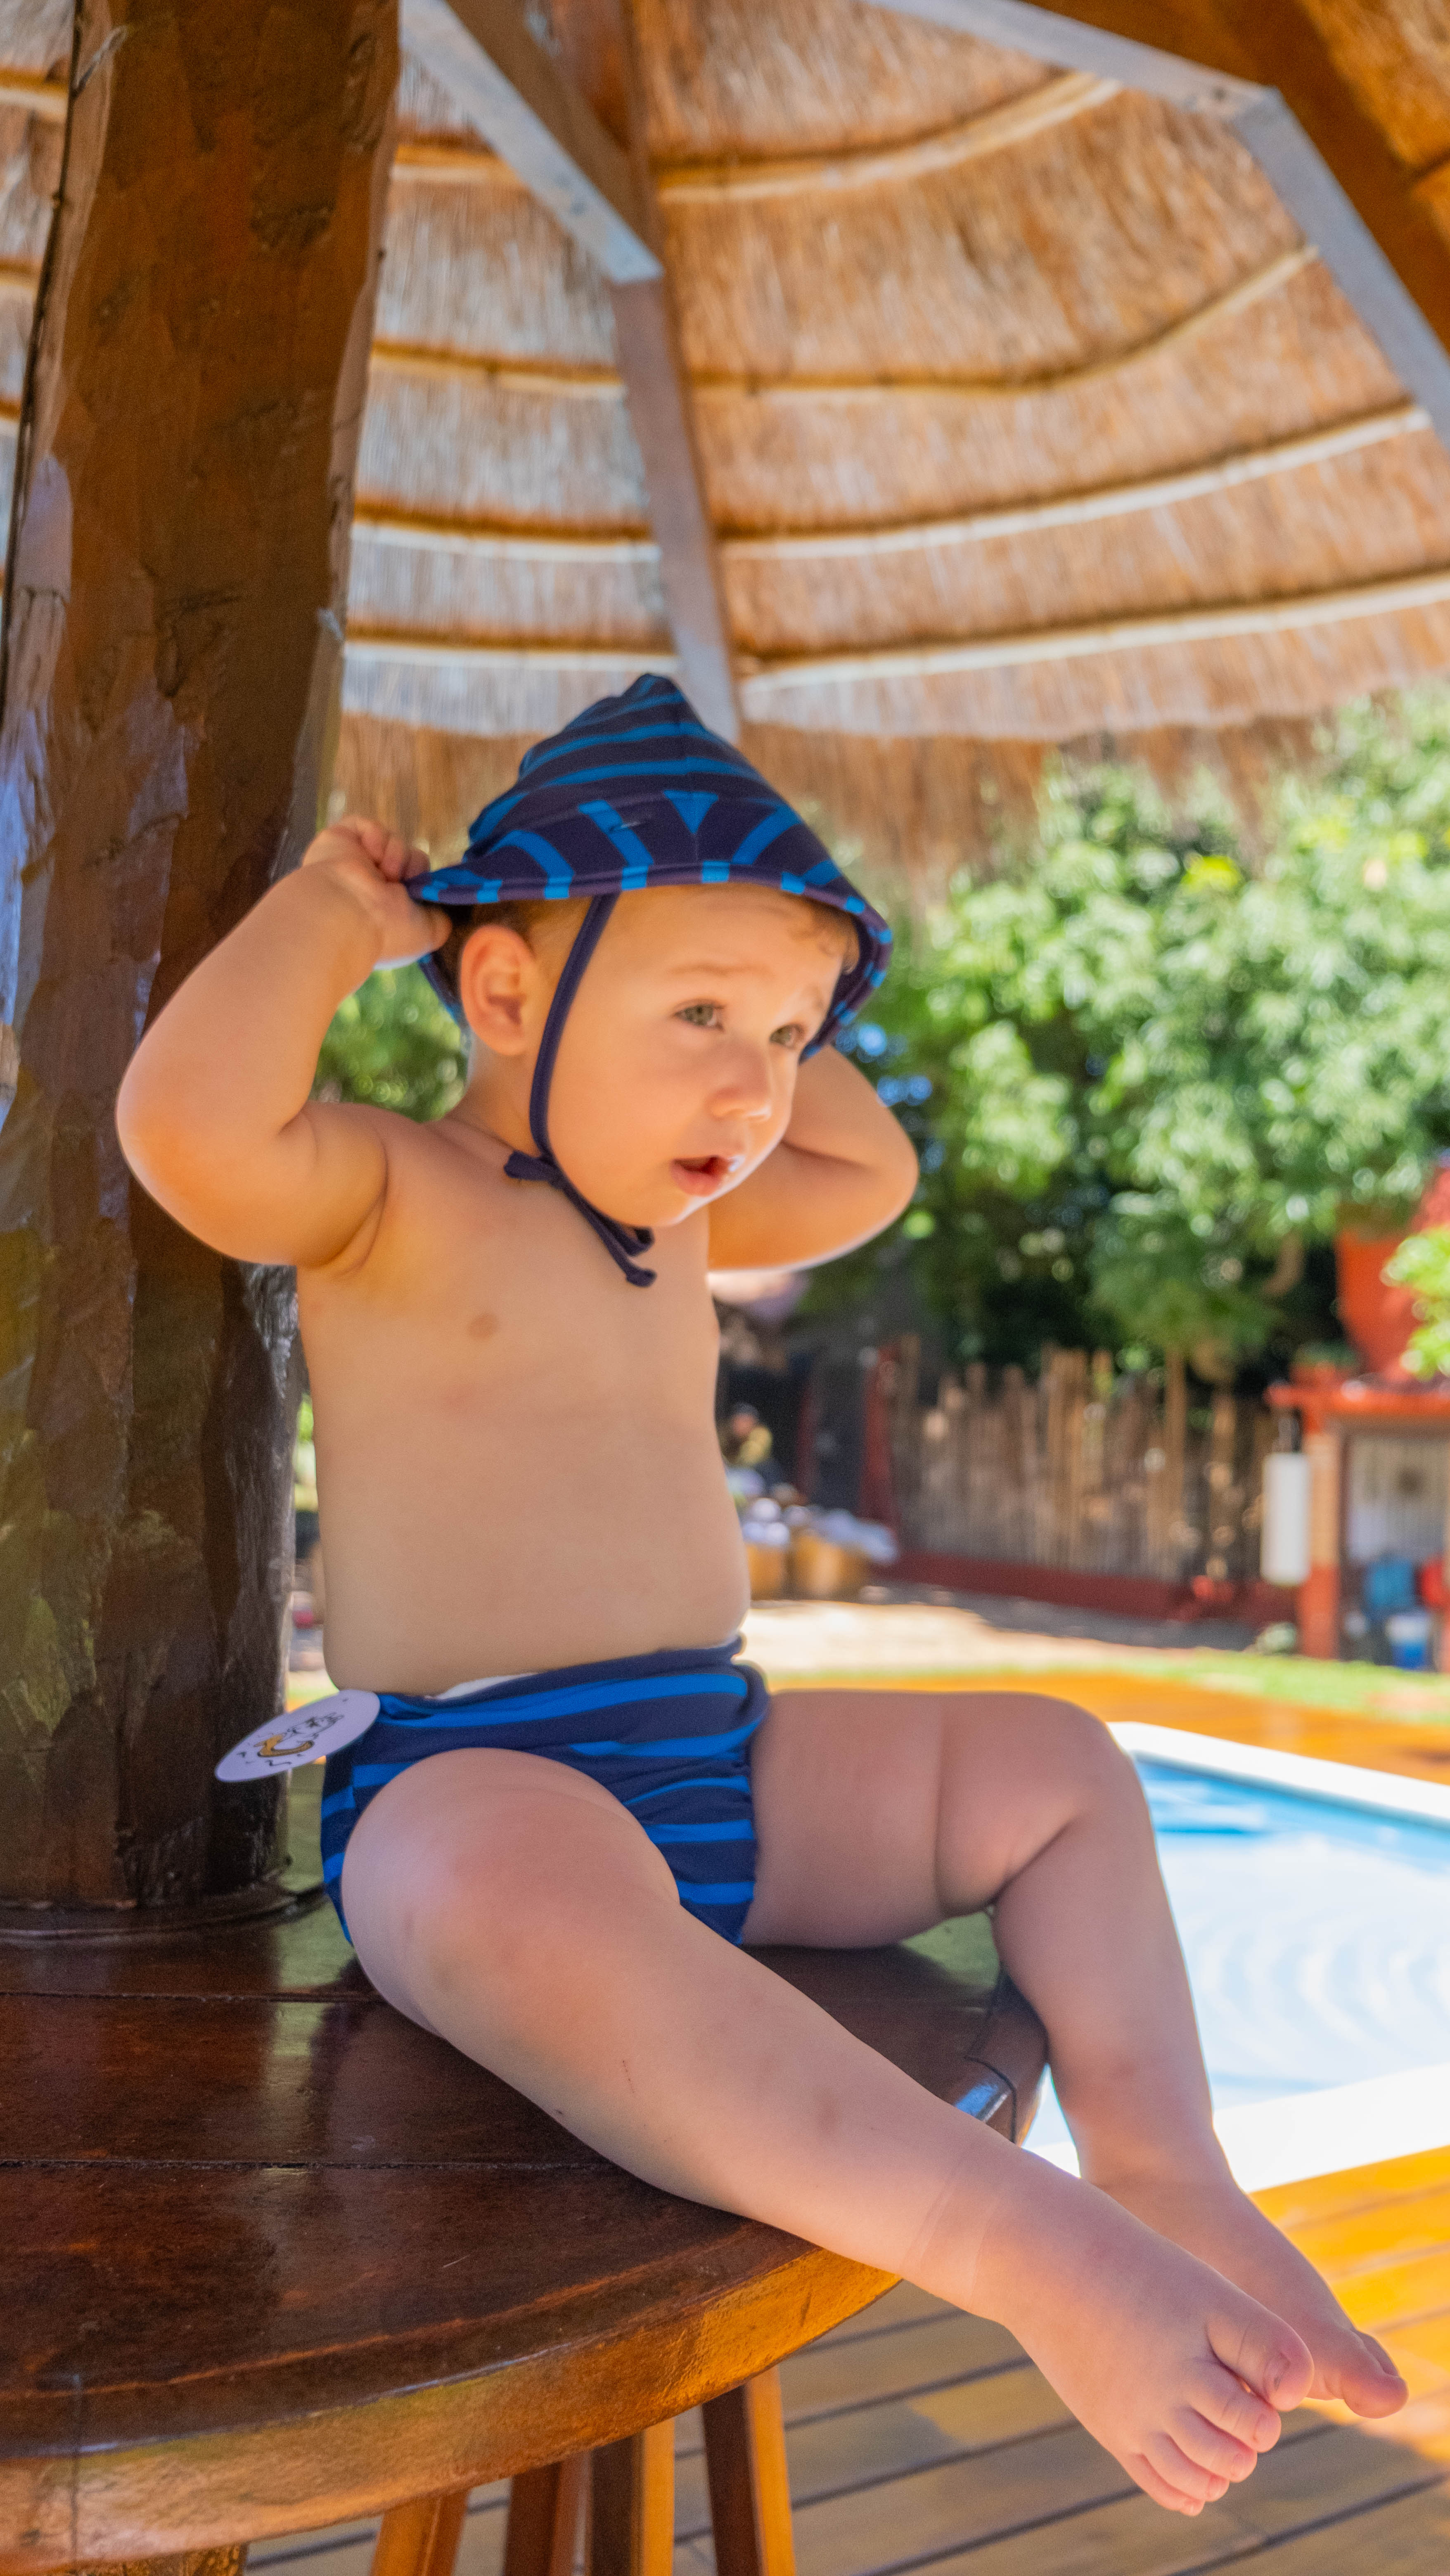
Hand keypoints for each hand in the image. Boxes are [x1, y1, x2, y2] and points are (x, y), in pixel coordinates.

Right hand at [301, 815, 446, 965]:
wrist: (349, 913)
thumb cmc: (388, 930)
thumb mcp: (430, 932)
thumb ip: (442, 916)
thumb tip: (445, 900)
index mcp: (387, 905)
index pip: (415, 881)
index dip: (424, 882)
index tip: (427, 889)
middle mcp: (370, 883)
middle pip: (412, 858)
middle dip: (413, 868)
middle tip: (400, 885)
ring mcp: (355, 860)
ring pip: (395, 841)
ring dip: (396, 857)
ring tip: (382, 875)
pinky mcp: (342, 837)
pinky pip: (371, 825)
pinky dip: (376, 838)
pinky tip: (368, 858)